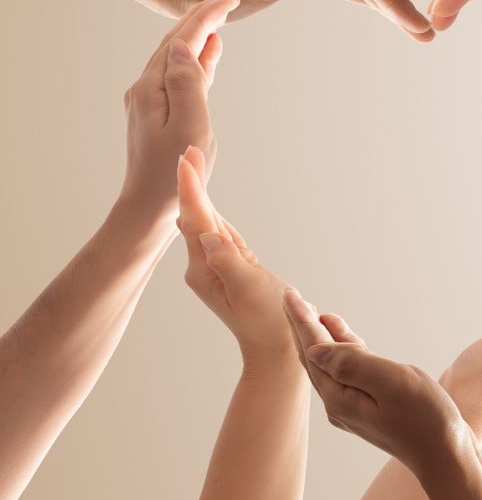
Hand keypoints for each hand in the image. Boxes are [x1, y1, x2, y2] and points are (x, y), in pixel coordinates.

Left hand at [116, 0, 238, 228]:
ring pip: (175, 59)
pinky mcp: (157, 116)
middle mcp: (146, 89)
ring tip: (219, 24)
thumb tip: (183, 45)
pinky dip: (195, 63)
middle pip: (174, 42)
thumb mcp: (189, 126)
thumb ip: (188, 82)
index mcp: (152, 87)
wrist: (148, 209)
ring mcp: (149, 103)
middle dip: (200, 20)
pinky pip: (178, 78)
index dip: (206, 16)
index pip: (181, 39)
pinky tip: (207, 58)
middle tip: (227, 2)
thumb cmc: (175, 174)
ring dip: (197, 39)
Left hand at [176, 147, 293, 369]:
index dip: (192, 188)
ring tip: (191, 167)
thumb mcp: (250, 290)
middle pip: (196, 217)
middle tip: (189, 151)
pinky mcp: (230, 270)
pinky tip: (206, 205)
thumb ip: (229, 260)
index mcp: (205, 270)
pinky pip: (220, 236)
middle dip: (192, 184)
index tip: (186, 161)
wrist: (277, 349)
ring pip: (207, 224)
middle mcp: (204, 267)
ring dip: (199, 195)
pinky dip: (214, 214)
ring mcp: (216, 269)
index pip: (196, 221)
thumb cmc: (269, 322)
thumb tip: (208, 234)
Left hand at [282, 292, 470, 473]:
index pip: (314, 350)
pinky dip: (344, 351)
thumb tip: (317, 350)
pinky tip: (346, 340)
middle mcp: (340, 404)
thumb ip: (352, 363)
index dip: (301, 320)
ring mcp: (354, 408)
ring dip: (323, 338)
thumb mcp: (391, 382)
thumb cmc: (425, 418)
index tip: (290, 295)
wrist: (445, 455)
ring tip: (315, 314)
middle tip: (293, 300)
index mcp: (339, 397)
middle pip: (314, 358)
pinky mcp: (371, 408)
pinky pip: (348, 372)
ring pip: (331, 365)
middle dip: (304, 328)